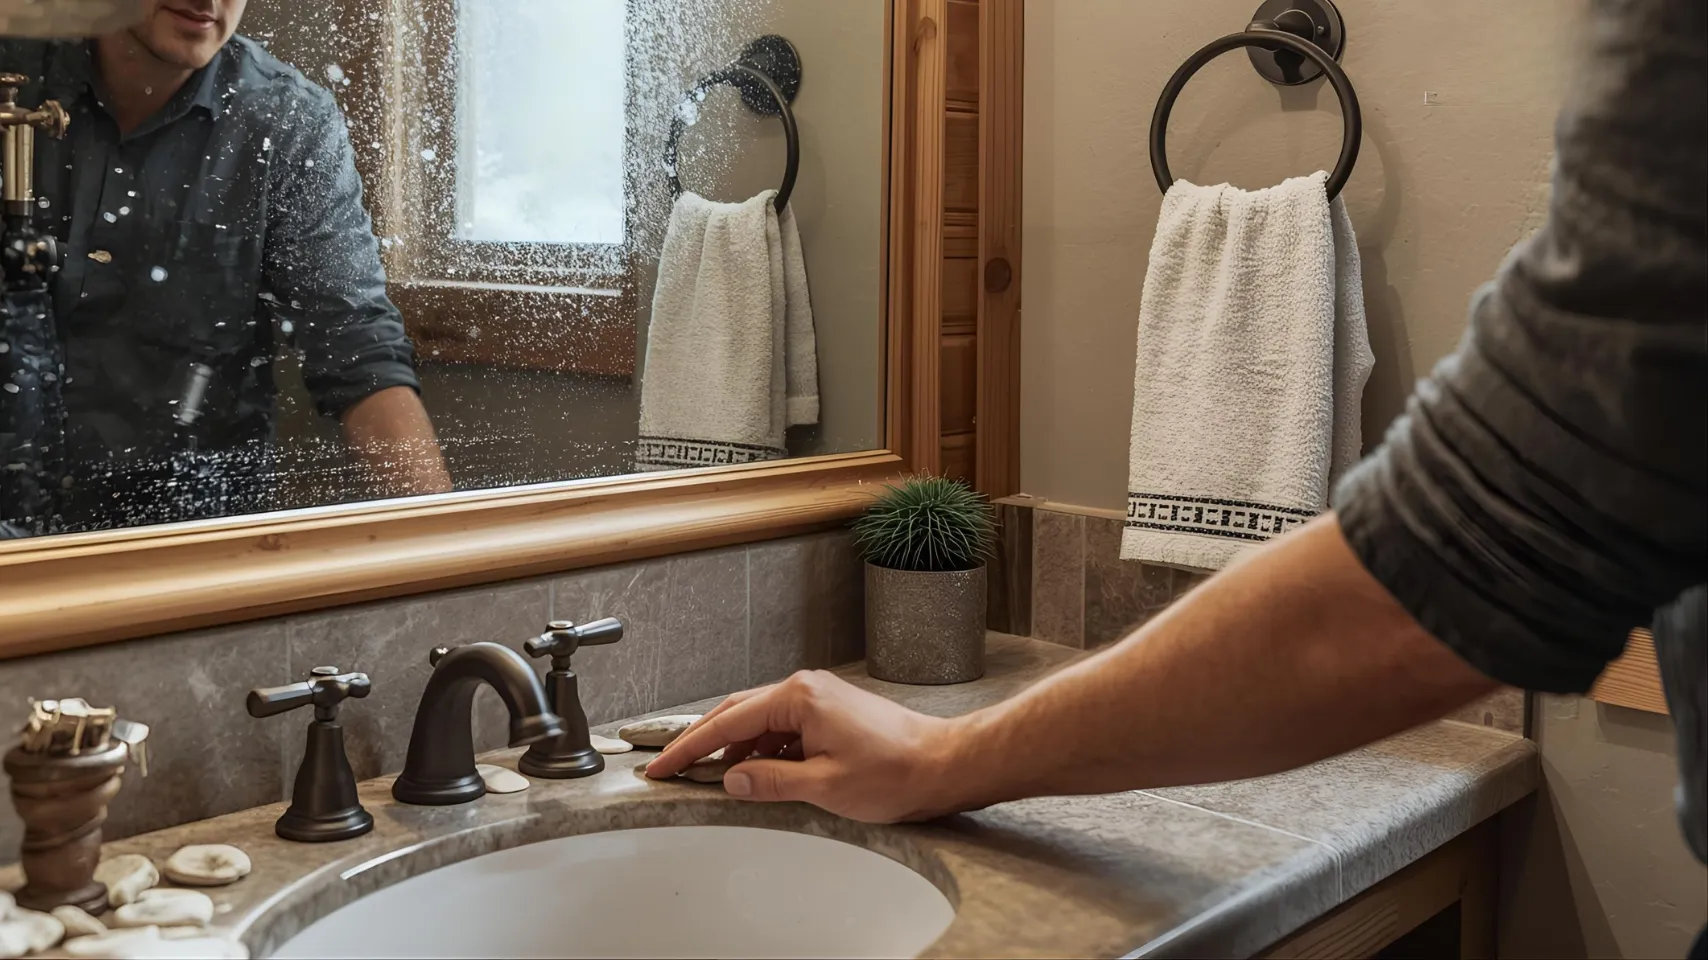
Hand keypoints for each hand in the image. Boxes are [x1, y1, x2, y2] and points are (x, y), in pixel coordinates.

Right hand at [644, 671, 967, 822]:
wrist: (942, 763)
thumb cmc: (894, 772)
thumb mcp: (823, 785)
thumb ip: (770, 781)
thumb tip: (731, 779)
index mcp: (798, 698)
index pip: (728, 723)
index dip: (690, 748)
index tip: (661, 767)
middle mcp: (805, 688)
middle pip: (737, 713)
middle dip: (703, 742)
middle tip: (672, 768)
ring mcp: (818, 698)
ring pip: (759, 721)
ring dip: (735, 749)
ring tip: (711, 777)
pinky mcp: (829, 711)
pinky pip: (782, 728)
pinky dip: (762, 749)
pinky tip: (756, 773)